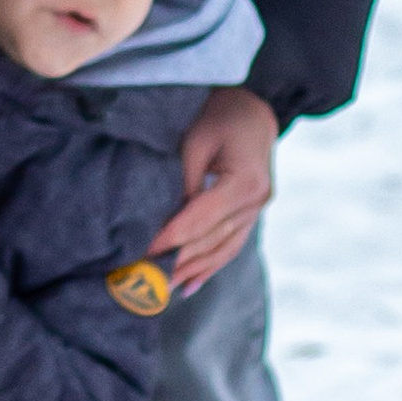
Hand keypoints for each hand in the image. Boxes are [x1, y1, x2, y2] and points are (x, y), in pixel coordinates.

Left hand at [147, 84, 277, 293]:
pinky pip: (230, 245)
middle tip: (144, 281)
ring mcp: (258, 210)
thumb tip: (166, 224)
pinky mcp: (252, 213)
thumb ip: (184, 183)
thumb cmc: (218, 116)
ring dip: (192, 271)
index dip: (170, 238)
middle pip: (210, 239)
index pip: (200, 219)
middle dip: (177, 261)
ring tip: (161, 290)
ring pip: (222, 249)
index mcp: (244, 181)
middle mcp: (256, 201)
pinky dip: (210, 266)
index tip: (144, 254)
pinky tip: (190, 285)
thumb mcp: (195, 141)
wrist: (253, 110)